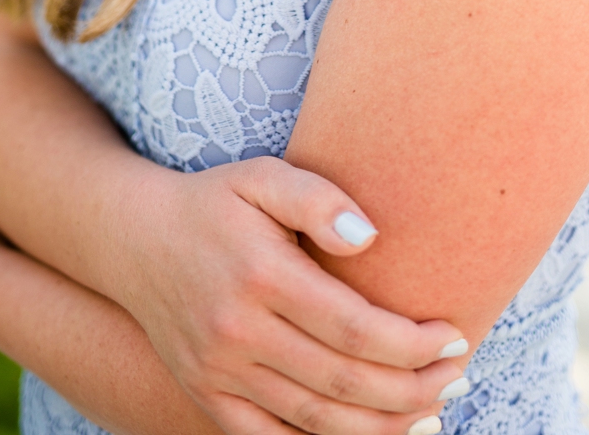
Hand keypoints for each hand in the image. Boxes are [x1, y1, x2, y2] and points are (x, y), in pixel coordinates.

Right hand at [117, 153, 470, 434]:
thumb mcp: (261, 177)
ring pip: (317, 421)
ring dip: (385, 426)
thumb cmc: (212, 203)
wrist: (131, 237)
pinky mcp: (205, 393)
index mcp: (260, 275)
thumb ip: (317, 198)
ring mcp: (218, 370)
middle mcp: (236, 330)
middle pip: (346, 382)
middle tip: (457, 378)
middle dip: (415, 389)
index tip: (455, 336)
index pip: (356, 329)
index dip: (416, 344)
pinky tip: (369, 434)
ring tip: (431, 412)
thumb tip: (369, 238)